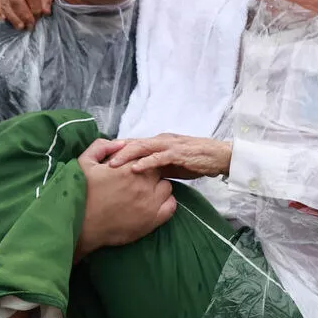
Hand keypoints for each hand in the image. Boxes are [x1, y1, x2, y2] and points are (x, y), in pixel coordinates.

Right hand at [0, 0, 51, 29]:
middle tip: (30, 26)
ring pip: (5, 3)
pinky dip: (0, 11)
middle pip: (15, 0)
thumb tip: (45, 12)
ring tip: (21, 27)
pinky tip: (4, 20)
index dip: (35, 7)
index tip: (41, 16)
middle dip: (23, 15)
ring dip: (12, 17)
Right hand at [75, 138, 176, 259]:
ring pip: (166, 187)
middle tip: (137, 181)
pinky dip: (165, 203)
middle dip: (150, 174)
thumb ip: (102, 146)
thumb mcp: (84, 163)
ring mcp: (149, 203)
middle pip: (158, 171)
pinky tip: (153, 204)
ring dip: (158, 188)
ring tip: (144, 193)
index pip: (146, 157)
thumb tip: (121, 143)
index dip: (141, 162)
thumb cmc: (81, 194)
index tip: (133, 169)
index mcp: (127, 168)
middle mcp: (142, 184)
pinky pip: (171, 206)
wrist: (81, 225)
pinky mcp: (152, 220)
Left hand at [107, 134, 232, 179]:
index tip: (100, 162)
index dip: (116, 152)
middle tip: (98, 163)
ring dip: (126, 155)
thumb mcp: (170, 164)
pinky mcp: (178, 153)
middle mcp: (160, 140)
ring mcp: (168, 145)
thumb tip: (138, 176)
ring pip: (142, 148)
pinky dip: (146, 162)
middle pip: (132, 144)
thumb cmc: (194, 161)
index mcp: (157, 142)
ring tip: (112, 165)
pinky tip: (135, 169)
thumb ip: (155, 167)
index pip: (132, 145)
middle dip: (115, 152)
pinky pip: (158, 157)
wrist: (218, 157)